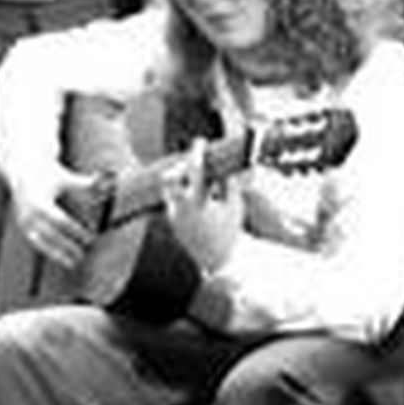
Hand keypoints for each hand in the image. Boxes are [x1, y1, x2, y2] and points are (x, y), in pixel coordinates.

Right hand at [14, 168, 99, 268]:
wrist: (21, 170)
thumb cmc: (46, 173)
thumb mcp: (64, 177)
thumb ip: (83, 184)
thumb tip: (104, 186)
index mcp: (39, 202)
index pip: (61, 221)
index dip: (76, 231)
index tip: (90, 239)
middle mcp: (29, 214)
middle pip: (51, 235)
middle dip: (68, 246)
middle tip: (84, 255)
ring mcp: (24, 221)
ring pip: (41, 243)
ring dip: (57, 254)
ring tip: (73, 264)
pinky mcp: (22, 226)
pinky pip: (36, 243)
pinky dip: (49, 251)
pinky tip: (62, 259)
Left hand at [159, 139, 241, 269]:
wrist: (221, 263)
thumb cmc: (230, 233)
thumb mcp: (234, 206)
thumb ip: (230, 183)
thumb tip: (229, 165)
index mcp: (197, 203)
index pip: (194, 170)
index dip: (197, 152)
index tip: (200, 141)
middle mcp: (180, 209)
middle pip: (169, 178)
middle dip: (179, 167)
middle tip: (191, 164)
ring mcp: (174, 217)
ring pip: (169, 191)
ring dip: (181, 183)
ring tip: (199, 185)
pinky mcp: (173, 224)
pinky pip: (174, 203)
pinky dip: (184, 197)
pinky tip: (197, 200)